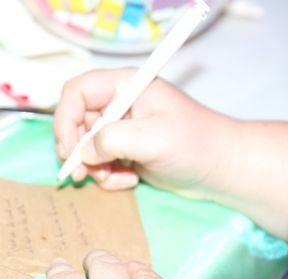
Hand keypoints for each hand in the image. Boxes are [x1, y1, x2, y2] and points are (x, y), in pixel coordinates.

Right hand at [54, 69, 236, 197]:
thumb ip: (112, 140)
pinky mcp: (126, 151)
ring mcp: (123, 129)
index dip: (65, 119)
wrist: (222, 169)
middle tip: (82, 175)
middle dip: (77, 150)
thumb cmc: (196, 145)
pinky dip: (108, 176)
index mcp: (126, 86)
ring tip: (115, 179)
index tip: (68, 150)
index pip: (77, 92)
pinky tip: (129, 182)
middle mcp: (120, 104)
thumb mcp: (153, 139)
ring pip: (86, 147)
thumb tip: (84, 152)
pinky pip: (101, 164)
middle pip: (76, 122)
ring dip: (94, 168)